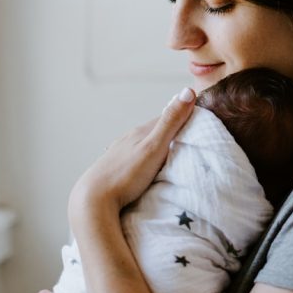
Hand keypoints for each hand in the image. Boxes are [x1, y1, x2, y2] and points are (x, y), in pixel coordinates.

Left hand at [68, 88, 195, 226]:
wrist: (92, 201)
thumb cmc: (125, 175)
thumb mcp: (154, 147)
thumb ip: (171, 121)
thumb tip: (188, 90)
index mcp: (140, 132)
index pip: (167, 117)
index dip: (184, 117)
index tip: (200, 123)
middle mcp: (128, 139)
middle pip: (155, 131)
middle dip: (172, 132)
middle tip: (190, 141)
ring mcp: (119, 153)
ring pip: (144, 144)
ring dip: (158, 147)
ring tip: (171, 156)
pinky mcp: (114, 169)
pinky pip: (135, 158)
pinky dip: (145, 159)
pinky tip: (147, 169)